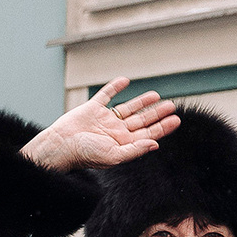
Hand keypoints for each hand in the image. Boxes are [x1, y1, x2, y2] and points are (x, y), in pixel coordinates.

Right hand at [21, 77, 182, 171]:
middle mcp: (116, 131)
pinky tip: (125, 81)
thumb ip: (135, 150)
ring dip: (142, 102)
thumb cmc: (85, 154)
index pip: (149, 134)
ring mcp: (105, 119)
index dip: (163, 126)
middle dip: (157, 113)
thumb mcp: (114, 155)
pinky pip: (106, 95)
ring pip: (127, 108)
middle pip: (142, 120)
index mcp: (123, 143)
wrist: (60, 145)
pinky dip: (115, 87)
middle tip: (172, 105)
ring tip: (156, 95)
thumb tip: (155, 145)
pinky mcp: (92, 109)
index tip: (176, 119)